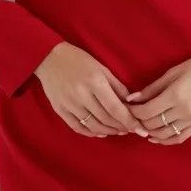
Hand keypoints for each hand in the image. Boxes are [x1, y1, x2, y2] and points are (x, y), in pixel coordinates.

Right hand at [34, 42, 149, 137]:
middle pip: (106, 119)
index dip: (129, 121)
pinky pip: (77, 127)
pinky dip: (91, 133)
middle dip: (122, 127)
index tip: (140, 129)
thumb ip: (117, 86)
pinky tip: (101, 132)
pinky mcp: (60, 110)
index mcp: (95, 82)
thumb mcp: (102, 68)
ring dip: (109, 131)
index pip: (115, 108)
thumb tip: (132, 103)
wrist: (49, 58)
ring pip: (93, 126)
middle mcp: (82, 95)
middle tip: (132, 129)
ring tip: (119, 131)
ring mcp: (69, 104)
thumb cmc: (79, 60)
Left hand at [124, 55, 190, 144]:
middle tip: (131, 116)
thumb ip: (152, 88)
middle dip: (138, 120)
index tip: (128, 107)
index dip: (133, 111)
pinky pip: (178, 138)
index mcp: (175, 95)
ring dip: (149, 131)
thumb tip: (131, 99)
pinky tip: (154, 138)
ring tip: (141, 125)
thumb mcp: (172, 72)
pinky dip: (164, 141)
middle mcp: (183, 111)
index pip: (146, 111)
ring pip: (163, 134)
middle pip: (152, 123)